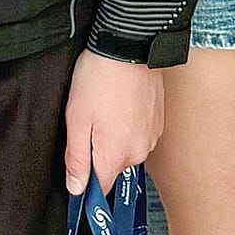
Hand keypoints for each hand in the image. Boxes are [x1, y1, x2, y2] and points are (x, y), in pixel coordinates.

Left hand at [64, 51, 163, 194]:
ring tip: (105, 108)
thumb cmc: (99, 78)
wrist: (130, 46)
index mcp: (115, 155)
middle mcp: (138, 152)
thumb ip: (77, 158)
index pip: (100, 188)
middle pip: (112, 166)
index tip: (76, 174)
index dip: (85, 185)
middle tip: (88, 122)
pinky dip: (128, 124)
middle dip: (98, 152)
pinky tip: (119, 103)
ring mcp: (152, 137)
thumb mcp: (77, 118)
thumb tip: (76, 188)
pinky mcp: (159, 122)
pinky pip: (139, 134)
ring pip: (125, 149)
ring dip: (114, 137)